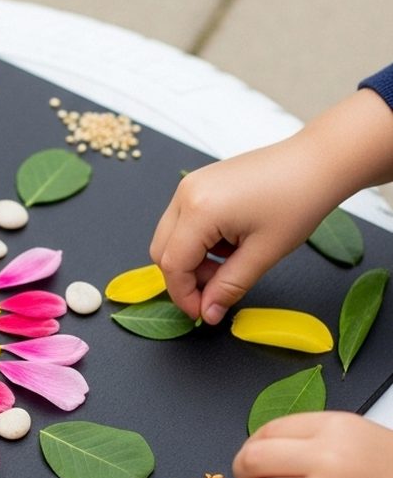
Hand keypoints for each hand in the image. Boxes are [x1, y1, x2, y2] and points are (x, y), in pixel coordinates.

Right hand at [150, 89, 392, 324]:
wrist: (315, 163)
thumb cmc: (297, 201)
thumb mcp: (263, 253)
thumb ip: (229, 287)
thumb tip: (208, 314)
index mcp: (199, 211)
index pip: (172, 265)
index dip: (184, 296)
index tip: (204, 314)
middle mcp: (185, 194)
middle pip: (162, 251)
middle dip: (184, 279)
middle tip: (216, 293)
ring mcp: (190, 185)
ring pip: (171, 237)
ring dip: (192, 260)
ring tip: (231, 264)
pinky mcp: (199, 183)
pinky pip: (183, 221)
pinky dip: (198, 242)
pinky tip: (230, 243)